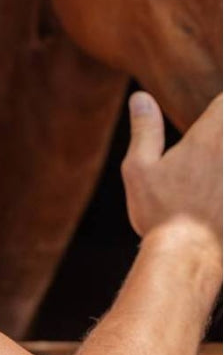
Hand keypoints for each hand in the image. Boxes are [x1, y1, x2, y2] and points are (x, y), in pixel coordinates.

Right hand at [122, 91, 221, 247]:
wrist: (191, 258)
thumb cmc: (160, 212)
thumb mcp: (139, 168)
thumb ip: (145, 130)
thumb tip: (141, 96)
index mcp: (208, 140)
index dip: (221, 102)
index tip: (214, 106)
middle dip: (220, 128)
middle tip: (204, 148)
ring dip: (221, 161)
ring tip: (209, 176)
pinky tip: (217, 194)